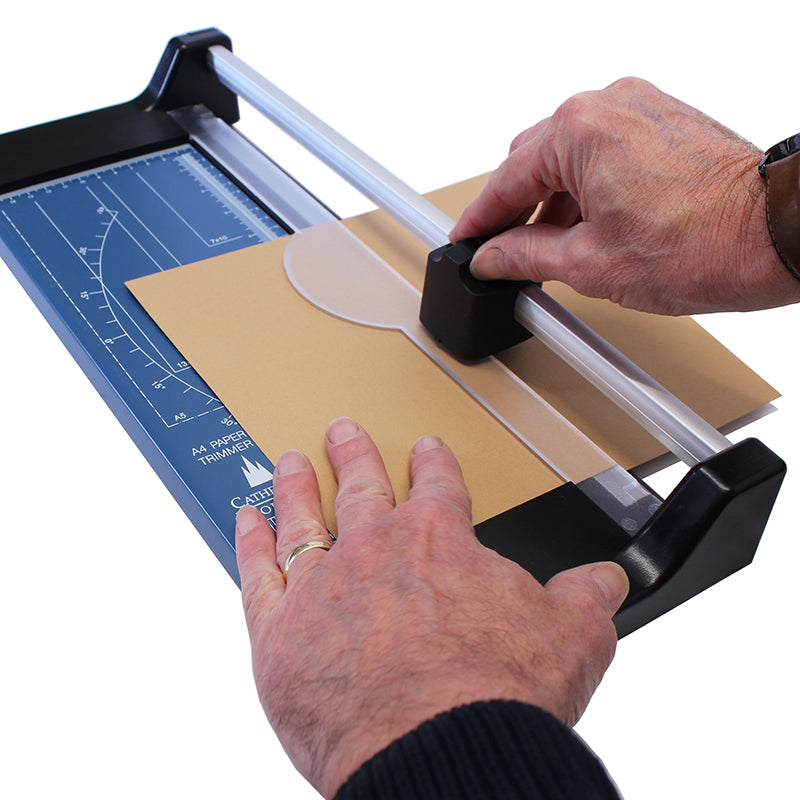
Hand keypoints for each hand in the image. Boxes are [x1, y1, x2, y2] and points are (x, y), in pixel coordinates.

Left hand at [235, 416, 628, 797]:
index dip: (433, 463)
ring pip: (303, 517)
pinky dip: (249, 542)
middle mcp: (377, 549)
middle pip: (363, 486)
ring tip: (291, 460)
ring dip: (297, 486)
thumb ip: (585, 598)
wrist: (437, 750)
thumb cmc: (494, 695)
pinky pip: (256, 571)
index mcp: (441, 542)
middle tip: (344, 431)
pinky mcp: (280, 630)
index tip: (426, 448)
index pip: (439, 486)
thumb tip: (607, 581)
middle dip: (356, 455)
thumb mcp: (571, 636)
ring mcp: (324, 585)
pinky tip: (246, 520)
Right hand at [451, 77, 799, 314]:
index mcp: (578, 131)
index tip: (466, 242)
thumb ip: (526, 256)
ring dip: (554, 201)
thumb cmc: (702, 244)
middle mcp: (607, 105)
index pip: (505, 180)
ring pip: (569, 156)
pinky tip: (589, 226)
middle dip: (517, 210)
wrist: (777, 236)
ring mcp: (639, 108)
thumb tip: (493, 258)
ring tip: (555, 251)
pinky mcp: (664, 120)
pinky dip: (588, 186)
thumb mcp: (589, 264)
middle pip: (534, 161)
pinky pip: (604, 150)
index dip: (479, 220)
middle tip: (506, 253)